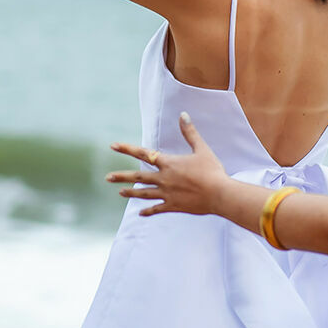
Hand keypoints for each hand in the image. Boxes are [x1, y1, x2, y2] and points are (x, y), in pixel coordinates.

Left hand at [107, 112, 229, 215]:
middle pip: (138, 177)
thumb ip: (190, 132)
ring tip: (120, 192)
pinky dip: (148, 211)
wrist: (219, 194)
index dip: (127, 148)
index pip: (143, 153)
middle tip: (107, 177)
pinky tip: (140, 213)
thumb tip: (183, 115)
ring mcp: (167, 194)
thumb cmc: (212, 170)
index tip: (113, 145)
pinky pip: (157, 209)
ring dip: (131, 192)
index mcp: (168, 163)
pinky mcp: (173, 206)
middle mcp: (164, 178)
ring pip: (144, 193)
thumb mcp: (201, 149)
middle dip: (121, 176)